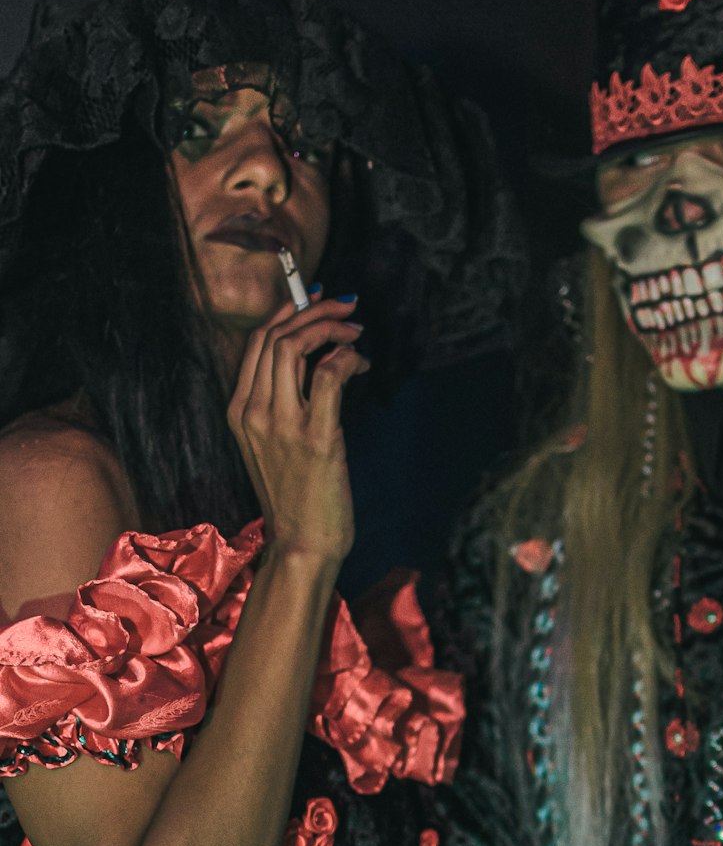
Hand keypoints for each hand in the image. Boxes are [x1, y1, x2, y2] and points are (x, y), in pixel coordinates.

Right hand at [227, 293, 368, 563]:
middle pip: (275, 335)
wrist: (302, 545)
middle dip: (313, 310)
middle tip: (346, 307)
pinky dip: (348, 357)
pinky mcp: (315, 437)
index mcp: (238, 411)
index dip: (287, 312)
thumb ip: (282, 404)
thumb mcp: (273, 445)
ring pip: (296, 345)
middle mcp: (253, 412)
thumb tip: (315, 362)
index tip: (315, 300)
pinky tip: (362, 364)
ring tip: (355, 330)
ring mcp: (281, 424)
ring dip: (331, 326)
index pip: (256, 342)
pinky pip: (329, 373)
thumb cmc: (296, 497)